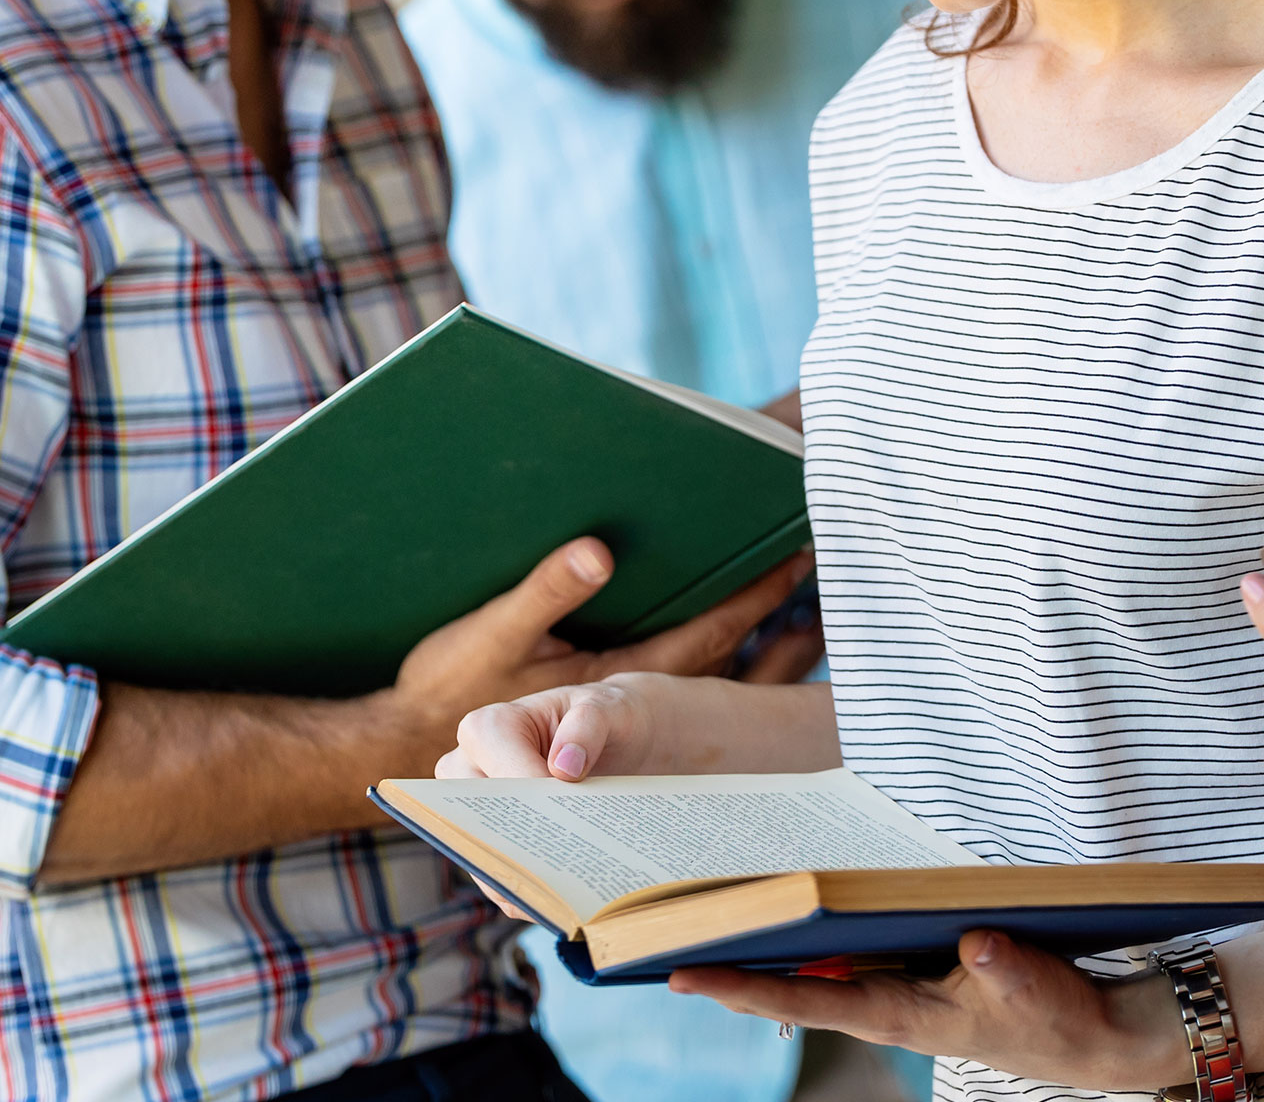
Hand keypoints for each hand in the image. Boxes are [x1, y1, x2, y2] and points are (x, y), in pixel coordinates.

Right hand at [385, 542, 813, 768]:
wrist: (408, 748)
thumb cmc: (443, 687)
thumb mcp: (489, 635)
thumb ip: (546, 592)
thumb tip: (600, 551)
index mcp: (617, 681)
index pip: (710, 630)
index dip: (756, 592)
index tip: (800, 549)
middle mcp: (635, 708)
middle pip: (727, 661)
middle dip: (778, 627)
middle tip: (823, 573)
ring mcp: (627, 728)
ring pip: (716, 686)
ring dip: (759, 653)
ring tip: (806, 614)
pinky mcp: (609, 742)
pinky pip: (682, 707)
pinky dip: (717, 675)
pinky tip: (736, 653)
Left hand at [670, 930, 1194, 1091]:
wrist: (1095, 1035)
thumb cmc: (1060, 1018)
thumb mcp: (1038, 994)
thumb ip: (1008, 971)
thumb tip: (976, 942)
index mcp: (901, 1015)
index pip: (805, 1001)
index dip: (743, 988)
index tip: (683, 974)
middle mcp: (889, 1004)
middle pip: (797, 982)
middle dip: (737, 961)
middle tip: (671, 934)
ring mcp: (903, 989)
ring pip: (822, 966)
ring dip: (773, 944)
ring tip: (718, 909)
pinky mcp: (924, 972)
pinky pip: (858, 950)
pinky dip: (822, 931)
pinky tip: (804, 900)